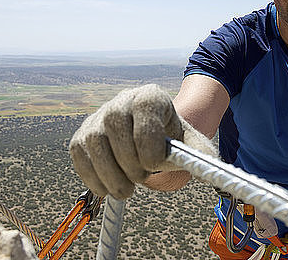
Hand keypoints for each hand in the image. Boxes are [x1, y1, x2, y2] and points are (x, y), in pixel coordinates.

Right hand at [69, 84, 214, 198]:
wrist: (151, 132)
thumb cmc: (170, 137)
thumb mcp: (189, 142)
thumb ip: (201, 155)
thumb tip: (208, 173)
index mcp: (150, 97)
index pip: (145, 121)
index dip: (151, 151)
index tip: (157, 164)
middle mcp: (121, 100)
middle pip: (116, 129)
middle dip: (130, 164)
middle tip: (142, 178)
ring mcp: (98, 116)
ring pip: (94, 144)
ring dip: (111, 175)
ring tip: (127, 189)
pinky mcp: (82, 134)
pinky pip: (79, 156)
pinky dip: (92, 178)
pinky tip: (108, 187)